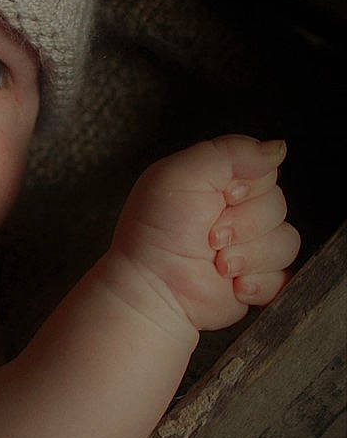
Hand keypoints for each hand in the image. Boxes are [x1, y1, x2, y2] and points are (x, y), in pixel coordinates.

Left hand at [111, 135, 299, 330]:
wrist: (152, 289)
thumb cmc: (155, 232)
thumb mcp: (179, 174)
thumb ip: (228, 151)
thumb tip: (277, 148)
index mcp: (217, 181)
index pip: (265, 170)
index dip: (247, 186)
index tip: (220, 197)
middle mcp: (235, 210)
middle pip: (278, 205)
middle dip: (244, 223)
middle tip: (209, 236)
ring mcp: (249, 246)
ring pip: (286, 240)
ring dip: (250, 255)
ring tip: (217, 264)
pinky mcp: (257, 279)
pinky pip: (285, 275)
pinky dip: (258, 282)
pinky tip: (232, 285)